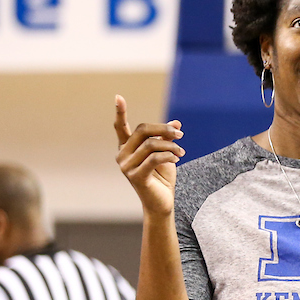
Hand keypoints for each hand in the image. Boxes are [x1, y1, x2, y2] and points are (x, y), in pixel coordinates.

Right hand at [114, 94, 183, 216]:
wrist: (161, 202)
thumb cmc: (162, 177)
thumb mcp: (166, 153)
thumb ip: (166, 138)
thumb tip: (176, 123)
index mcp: (126, 148)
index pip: (121, 127)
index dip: (120, 112)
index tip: (118, 96)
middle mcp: (122, 155)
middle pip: (143, 130)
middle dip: (164, 130)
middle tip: (180, 135)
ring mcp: (127, 167)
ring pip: (152, 144)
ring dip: (171, 146)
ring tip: (182, 152)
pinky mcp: (136, 177)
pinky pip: (154, 158)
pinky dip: (169, 155)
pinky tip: (177, 158)